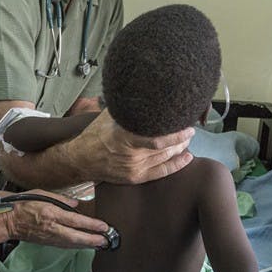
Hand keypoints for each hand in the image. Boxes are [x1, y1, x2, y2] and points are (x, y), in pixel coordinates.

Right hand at [3, 189, 108, 248]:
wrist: (8, 220)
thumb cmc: (23, 205)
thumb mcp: (41, 194)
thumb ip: (60, 199)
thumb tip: (76, 204)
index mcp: (51, 213)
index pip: (75, 220)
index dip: (91, 225)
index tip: (103, 226)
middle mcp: (52, 228)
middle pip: (76, 237)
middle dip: (92, 240)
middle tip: (105, 241)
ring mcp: (49, 237)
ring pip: (72, 243)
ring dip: (87, 245)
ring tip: (100, 244)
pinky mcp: (47, 243)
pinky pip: (65, 245)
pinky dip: (76, 245)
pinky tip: (83, 245)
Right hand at [71, 109, 193, 183]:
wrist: (82, 159)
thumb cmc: (95, 135)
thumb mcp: (109, 116)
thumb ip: (128, 109)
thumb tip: (145, 94)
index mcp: (125, 138)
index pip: (159, 138)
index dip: (176, 132)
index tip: (186, 122)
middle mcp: (131, 155)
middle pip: (166, 147)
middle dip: (181, 137)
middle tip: (189, 128)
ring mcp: (134, 168)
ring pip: (165, 157)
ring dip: (180, 148)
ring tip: (187, 138)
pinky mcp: (135, 177)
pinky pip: (161, 172)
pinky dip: (176, 165)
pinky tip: (187, 157)